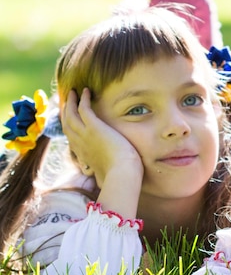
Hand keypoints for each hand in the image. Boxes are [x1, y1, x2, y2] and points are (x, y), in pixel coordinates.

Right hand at [62, 88, 143, 218]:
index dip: (70, 127)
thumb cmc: (118, 179)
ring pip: (71, 114)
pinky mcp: (94, 127)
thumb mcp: (105, 178)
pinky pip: (84, 108)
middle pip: (67, 124)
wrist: (122, 175)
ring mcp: (85, 135)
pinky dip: (83, 99)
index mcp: (83, 155)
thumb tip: (100, 183)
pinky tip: (86, 91)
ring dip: (71, 101)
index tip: (70, 119)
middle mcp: (80, 144)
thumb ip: (100, 176)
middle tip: (67, 100)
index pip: (72, 138)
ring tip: (73, 91)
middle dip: (66, 111)